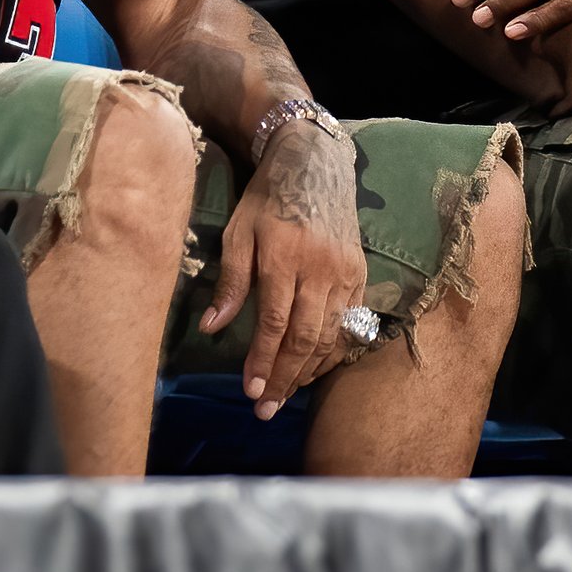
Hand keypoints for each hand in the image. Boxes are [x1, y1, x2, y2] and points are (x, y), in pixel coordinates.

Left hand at [197, 119, 366, 418]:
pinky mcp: (360, 274)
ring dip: (308, 372)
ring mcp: (345, 273)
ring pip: (330, 336)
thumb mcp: (238, 230)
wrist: (315, 162)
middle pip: (305, 337)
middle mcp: (320, 269)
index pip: (275, 322)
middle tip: (266, 409)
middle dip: (285, 378)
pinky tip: (314, 369)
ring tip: (286, 396)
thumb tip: (211, 328)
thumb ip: (230, 280)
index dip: (263, 361)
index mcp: (285, 256)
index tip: (250, 392)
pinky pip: (350, 324)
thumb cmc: (266, 197)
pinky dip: (332, 352)